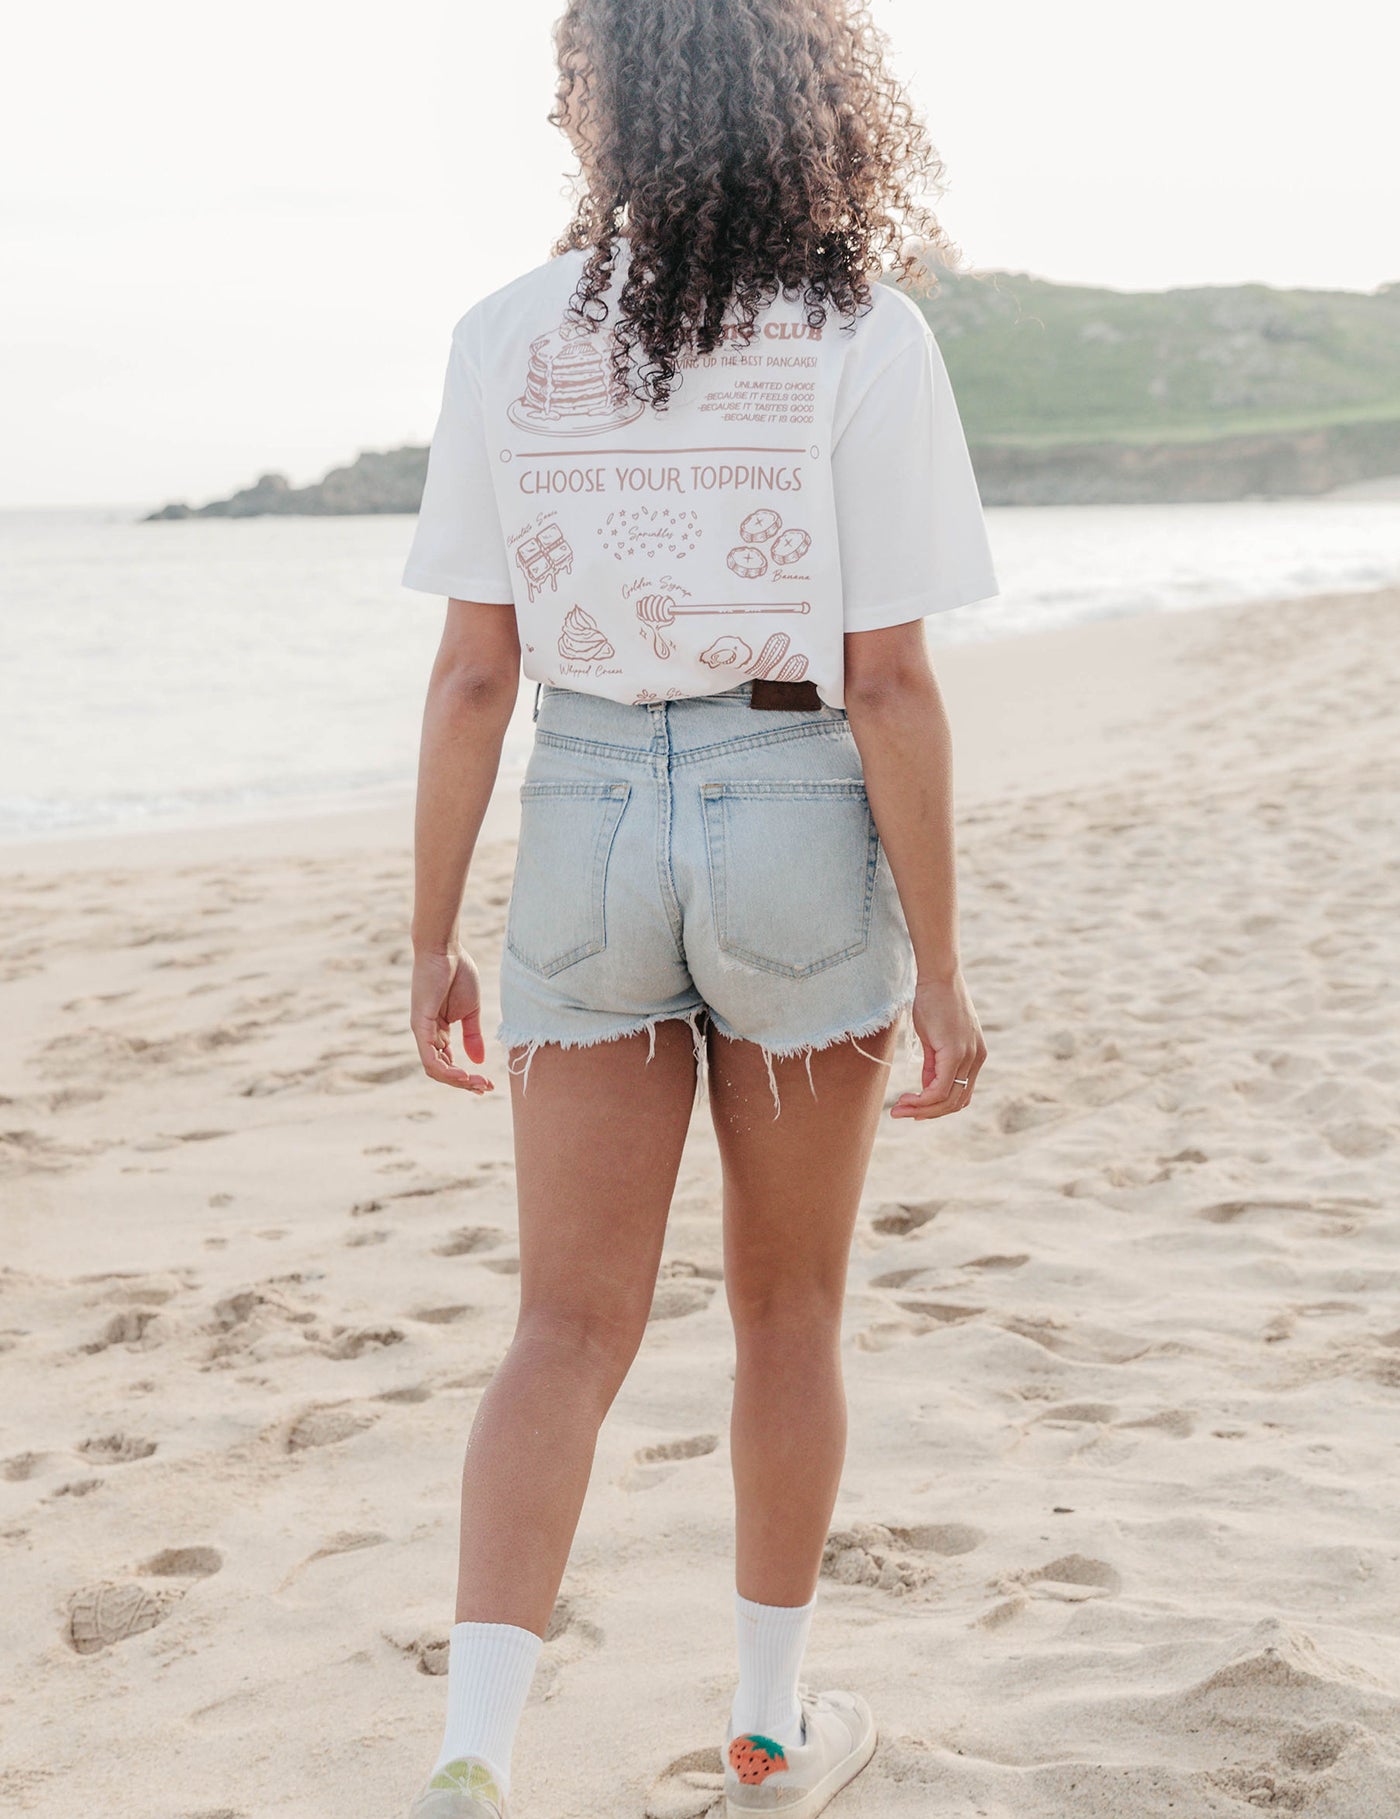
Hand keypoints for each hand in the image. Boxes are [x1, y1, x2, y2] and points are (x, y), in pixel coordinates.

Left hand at [410, 949, 494, 1093]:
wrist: (446, 950)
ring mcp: (422, 1031)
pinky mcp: (420, 1025)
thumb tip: (478, 1060)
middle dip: (465, 1083)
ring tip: (476, 1084)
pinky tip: (463, 1074)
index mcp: (439, 1032)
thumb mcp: (470, 1011)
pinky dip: (445, 1070)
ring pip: (435, 1069)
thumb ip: (472, 1036)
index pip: (448, 1063)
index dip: (467, 1077)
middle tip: (485, 1088)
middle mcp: (427, 1035)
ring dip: (457, 1081)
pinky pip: (429, 1057)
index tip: (488, 1083)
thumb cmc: (457, 973)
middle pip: (442, 1071)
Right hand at [891, 972, 985, 1120]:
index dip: (936, 1107)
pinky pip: (941, 1089)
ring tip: (900, 1109)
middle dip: (928, 1113)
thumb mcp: (933, 1038)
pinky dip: (923, 1099)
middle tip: (902, 1113)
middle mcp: (977, 1059)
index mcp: (975, 1056)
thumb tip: (927, 1086)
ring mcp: (969, 1056)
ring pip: (949, 1100)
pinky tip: (907, 1099)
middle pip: (956, 1102)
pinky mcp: (956, 1052)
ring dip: (923, 1110)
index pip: (960, 1094)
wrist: (936, 976)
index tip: (912, 1107)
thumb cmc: (932, 1001)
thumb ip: (934, 1064)